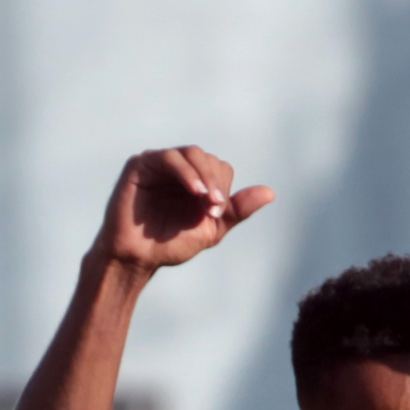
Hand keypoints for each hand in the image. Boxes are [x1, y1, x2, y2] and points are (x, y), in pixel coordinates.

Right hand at [93, 147, 272, 273]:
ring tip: (206, 198)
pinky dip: (185, 172)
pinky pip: (169, 157)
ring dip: (204, 175)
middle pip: (209, 159)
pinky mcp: (142, 164)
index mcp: (197, 182)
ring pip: (192, 153)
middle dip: (216, 182)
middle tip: (214, 208)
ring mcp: (160, 164)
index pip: (221, 169)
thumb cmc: (172, 243)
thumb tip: (270, 192)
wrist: (139, 256)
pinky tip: (194, 191)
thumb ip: (237, 210)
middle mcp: (180, 169)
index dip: (224, 188)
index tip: (217, 213)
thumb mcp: (212, 228)